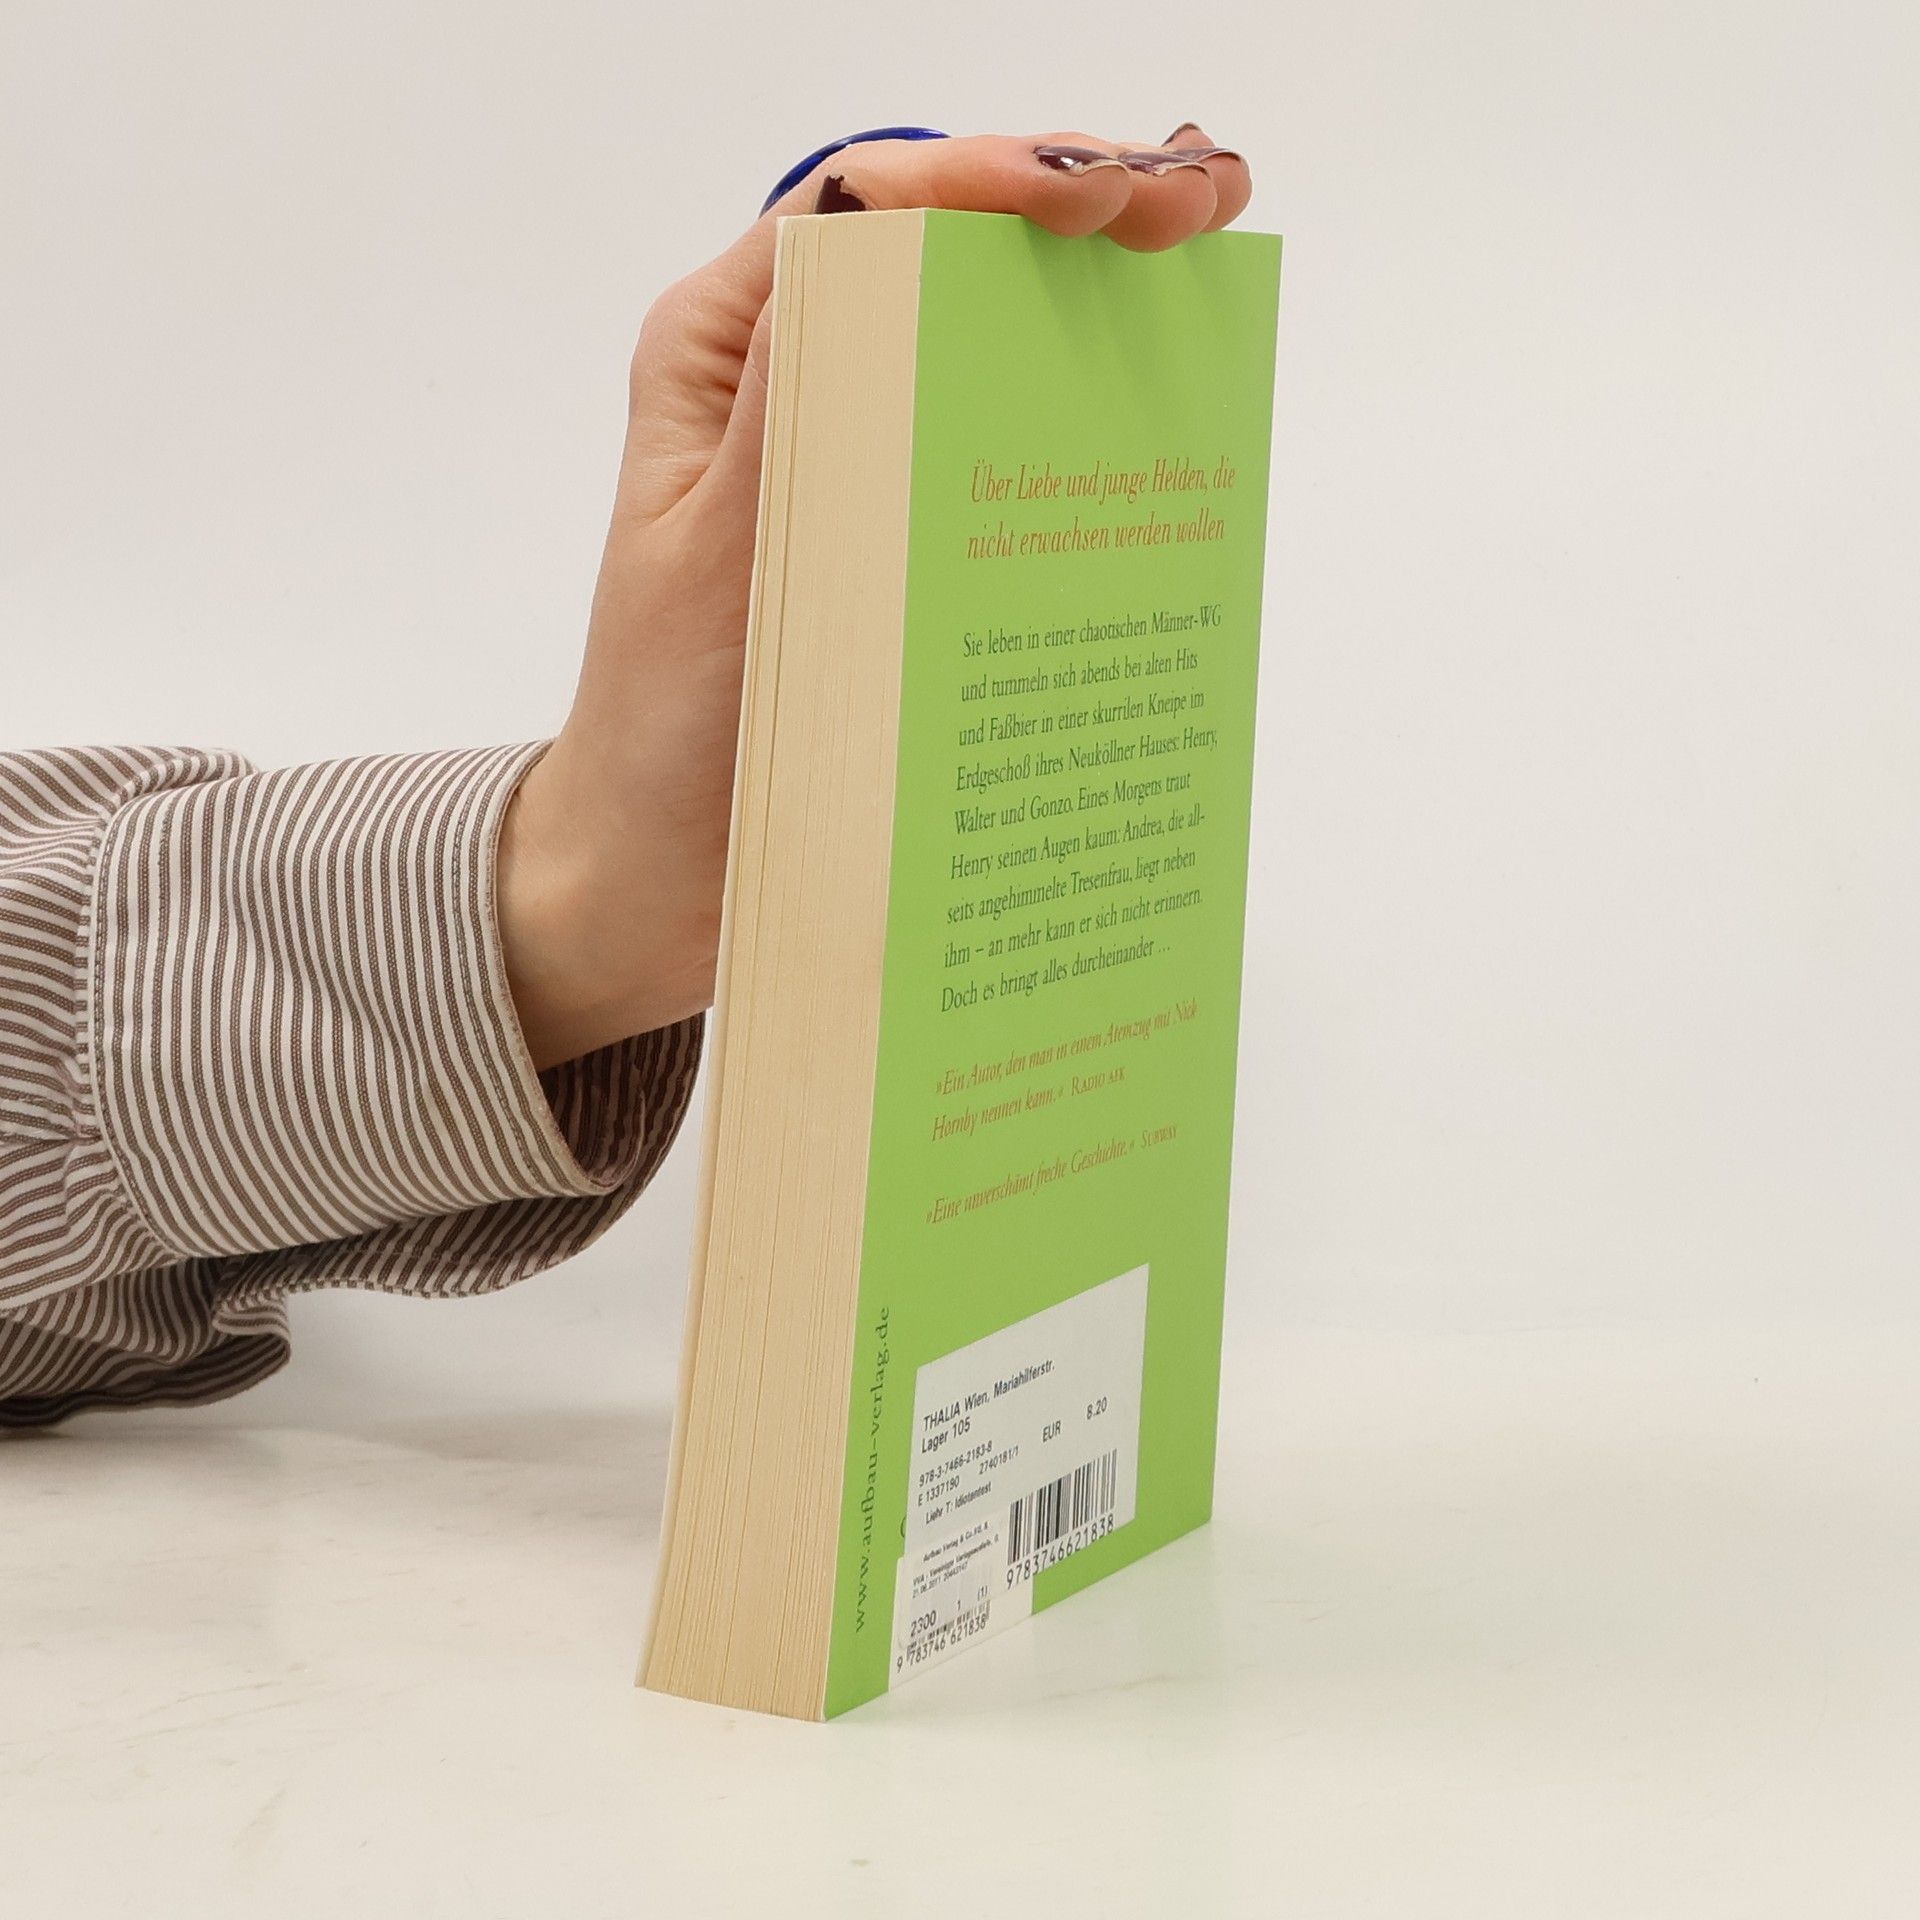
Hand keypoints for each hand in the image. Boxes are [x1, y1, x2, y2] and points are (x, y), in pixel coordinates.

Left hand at [498, 125, 1254, 1068]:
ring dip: (1089, 307)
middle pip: (940, 254)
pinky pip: (996, 461)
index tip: (1092, 197)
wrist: (658, 874)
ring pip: (981, 346)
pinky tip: (1158, 425)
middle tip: (1193, 205)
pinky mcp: (900, 543)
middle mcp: (794, 388)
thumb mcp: (716, 564)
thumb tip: (883, 234)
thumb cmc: (660, 731)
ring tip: (1195, 272)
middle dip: (1070, 212)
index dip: (985, 177)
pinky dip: (1077, 430)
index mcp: (726, 357)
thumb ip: (792, 412)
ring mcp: (857, 464)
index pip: (861, 208)